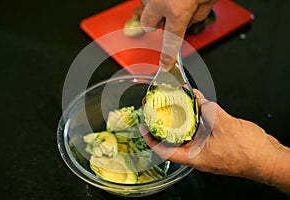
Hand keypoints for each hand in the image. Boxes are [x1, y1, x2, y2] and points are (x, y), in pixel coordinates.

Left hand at [139, 90, 289, 191]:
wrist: (268, 157)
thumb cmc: (248, 153)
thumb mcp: (224, 124)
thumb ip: (207, 108)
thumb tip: (195, 95)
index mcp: (195, 157)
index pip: (165, 151)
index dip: (151, 140)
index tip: (143, 129)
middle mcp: (198, 154)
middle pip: (174, 140)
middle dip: (165, 126)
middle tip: (156, 114)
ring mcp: (206, 149)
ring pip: (187, 134)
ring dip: (180, 121)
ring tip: (171, 107)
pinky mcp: (215, 142)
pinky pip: (200, 130)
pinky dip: (195, 119)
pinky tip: (193, 106)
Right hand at [140, 0, 216, 69]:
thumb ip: (198, 14)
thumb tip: (189, 20)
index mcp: (177, 10)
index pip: (171, 42)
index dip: (168, 57)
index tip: (165, 66)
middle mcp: (159, 1)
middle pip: (147, 25)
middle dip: (157, 23)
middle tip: (170, 17)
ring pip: (146, 6)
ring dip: (156, 6)